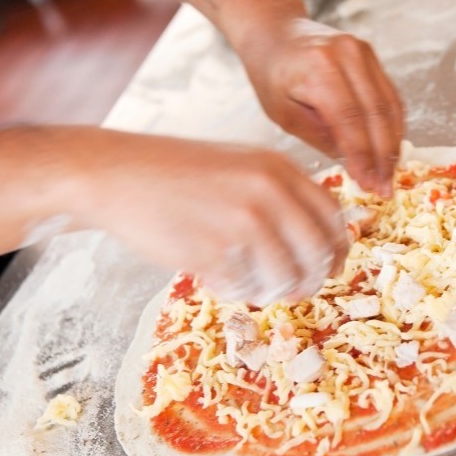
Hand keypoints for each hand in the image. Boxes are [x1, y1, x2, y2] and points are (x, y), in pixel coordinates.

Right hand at [80, 136, 349, 304]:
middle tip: (295, 290)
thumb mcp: (239, 165)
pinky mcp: (214, 252)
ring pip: (284, 278)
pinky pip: (244, 288)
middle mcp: (268, 193)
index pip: (332, 217)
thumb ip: (279, 193)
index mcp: (277, 168)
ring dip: (271, 290)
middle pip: (316, 254)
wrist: (117, 174)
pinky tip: (213, 276)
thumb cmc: (176, 173)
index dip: (338, 249)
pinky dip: (234, 290)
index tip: (331, 266)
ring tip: (247, 281)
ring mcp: (242, 224)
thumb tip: (315, 244)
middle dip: (311, 279)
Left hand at [238, 18, 404, 196]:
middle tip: (385, 189)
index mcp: (319, 68)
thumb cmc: (271, 75)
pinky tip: (390, 150)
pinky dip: (393, 126)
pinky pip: (390, 96)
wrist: (275, 31)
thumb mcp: (282, 113)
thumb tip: (355, 162)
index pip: (350, 120)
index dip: (363, 156)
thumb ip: (319, 135)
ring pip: (390, 106)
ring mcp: (363, 52)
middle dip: (383, 157)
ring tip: (390, 176)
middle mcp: (347, 54)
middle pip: (377, 114)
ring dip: (393, 145)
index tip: (368, 184)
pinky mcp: (371, 55)